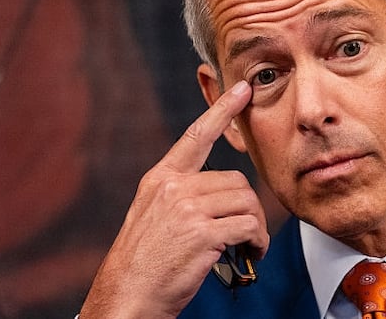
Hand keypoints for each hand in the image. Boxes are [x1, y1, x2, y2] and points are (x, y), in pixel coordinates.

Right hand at [79, 81, 268, 317]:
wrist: (128, 295)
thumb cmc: (145, 261)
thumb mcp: (153, 215)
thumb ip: (181, 194)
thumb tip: (220, 192)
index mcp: (161, 180)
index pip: (196, 135)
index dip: (221, 110)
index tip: (242, 90)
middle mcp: (173, 188)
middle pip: (236, 180)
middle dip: (249, 207)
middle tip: (248, 231)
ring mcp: (186, 210)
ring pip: (246, 202)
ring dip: (256, 227)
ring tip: (249, 246)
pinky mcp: (201, 234)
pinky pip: (248, 226)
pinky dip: (257, 242)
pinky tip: (249, 255)